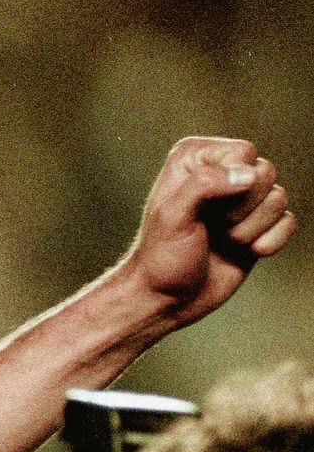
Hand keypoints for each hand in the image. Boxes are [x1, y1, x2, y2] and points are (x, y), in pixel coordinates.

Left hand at [118, 136, 295, 329]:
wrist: (168, 299)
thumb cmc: (161, 256)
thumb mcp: (171, 216)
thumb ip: (203, 184)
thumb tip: (248, 174)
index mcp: (194, 158)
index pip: (243, 152)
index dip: (230, 182)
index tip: (202, 208)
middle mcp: (222, 172)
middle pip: (265, 172)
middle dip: (241, 209)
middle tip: (211, 227)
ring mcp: (244, 200)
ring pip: (279, 198)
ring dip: (250, 229)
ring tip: (222, 241)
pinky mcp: (261, 225)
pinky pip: (289, 222)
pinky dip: (268, 242)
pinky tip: (243, 253)